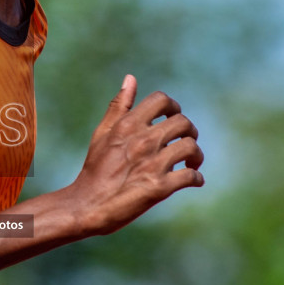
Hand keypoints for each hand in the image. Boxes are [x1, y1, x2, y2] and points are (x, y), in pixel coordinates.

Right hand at [67, 76, 204, 235]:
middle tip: (185, 142)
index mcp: (128, 125)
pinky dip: (197, 178)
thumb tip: (131, 78)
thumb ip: (119, 106)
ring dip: (196, 156)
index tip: (171, 119)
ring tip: (192, 162)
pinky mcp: (160, 188)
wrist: (87, 206)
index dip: (172, 107)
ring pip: (191, 148)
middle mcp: (143, 141)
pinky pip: (191, 176)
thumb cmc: (94, 169)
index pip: (162, 100)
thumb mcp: (103, 133)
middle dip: (189, 131)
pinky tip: (193, 181)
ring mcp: (153, 164)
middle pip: (183, 122)